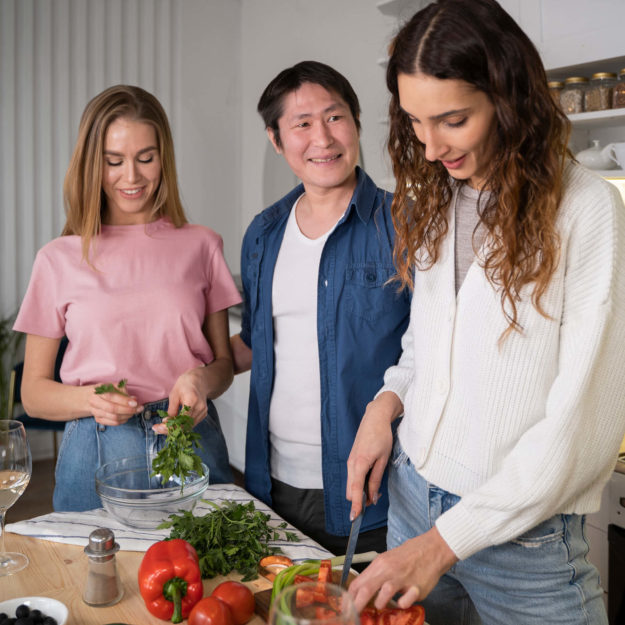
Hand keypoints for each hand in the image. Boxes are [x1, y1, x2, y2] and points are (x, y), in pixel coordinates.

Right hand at [88, 385, 141, 425]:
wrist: (90, 397)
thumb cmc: (106, 390)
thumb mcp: (114, 386)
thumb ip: (124, 390)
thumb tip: (133, 399)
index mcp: (99, 391)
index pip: (112, 397)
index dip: (124, 401)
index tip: (135, 403)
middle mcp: (95, 402)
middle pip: (112, 409)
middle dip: (128, 410)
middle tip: (139, 409)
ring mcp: (95, 412)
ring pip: (113, 417)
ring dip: (127, 415)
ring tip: (134, 412)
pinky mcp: (98, 419)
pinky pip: (112, 423)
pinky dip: (122, 421)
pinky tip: (127, 416)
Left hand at [153, 366, 208, 433]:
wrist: (199, 380)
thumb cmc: (185, 384)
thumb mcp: (174, 394)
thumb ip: (171, 410)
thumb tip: (166, 422)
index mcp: (192, 401)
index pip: (181, 419)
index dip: (169, 426)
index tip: (157, 427)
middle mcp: (200, 408)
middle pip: (184, 426)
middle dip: (169, 430)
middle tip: (157, 429)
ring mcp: (203, 412)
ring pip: (187, 427)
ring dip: (174, 430)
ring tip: (162, 428)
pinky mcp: (203, 415)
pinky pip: (191, 424)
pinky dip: (181, 426)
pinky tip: (172, 425)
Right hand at [346, 392, 401, 518]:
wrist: (374, 418)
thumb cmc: (381, 436)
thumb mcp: (383, 460)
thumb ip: (376, 479)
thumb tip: (372, 496)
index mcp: (359, 464)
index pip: (355, 491)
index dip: (356, 506)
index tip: (355, 518)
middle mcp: (351, 464)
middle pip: (350, 491)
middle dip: (360, 500)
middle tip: (376, 498)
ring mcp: (350, 462)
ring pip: (351, 484)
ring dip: (360, 492)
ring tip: (376, 490)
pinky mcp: (352, 459)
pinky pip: (353, 477)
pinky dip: (359, 483)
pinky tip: (370, 481)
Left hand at [348, 527, 457, 612]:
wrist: (432, 549)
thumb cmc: (408, 556)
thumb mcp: (387, 560)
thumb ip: (376, 574)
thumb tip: (361, 590)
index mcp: (379, 563)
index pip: (358, 582)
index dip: (350, 598)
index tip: (347, 608)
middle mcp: (389, 570)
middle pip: (366, 590)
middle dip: (357, 606)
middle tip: (354, 616)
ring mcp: (403, 579)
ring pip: (384, 595)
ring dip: (380, 604)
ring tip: (381, 605)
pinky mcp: (416, 588)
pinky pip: (406, 602)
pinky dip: (402, 605)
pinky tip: (404, 600)